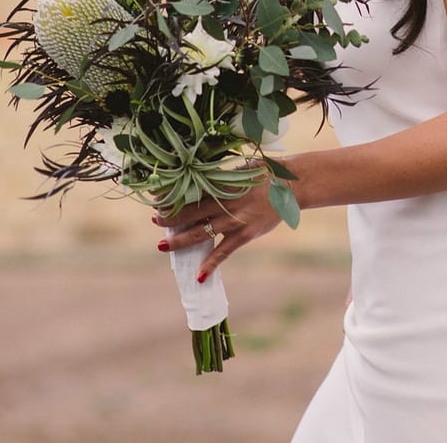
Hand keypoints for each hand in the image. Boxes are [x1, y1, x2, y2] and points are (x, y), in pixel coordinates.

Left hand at [152, 172, 283, 280]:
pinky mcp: (245, 235)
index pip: (191, 192)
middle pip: (190, 213)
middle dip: (170, 217)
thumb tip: (198, 179)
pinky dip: (211, 265)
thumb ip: (220, 178)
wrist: (291, 186)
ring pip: (200, 233)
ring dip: (180, 241)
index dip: (173, 196)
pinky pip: (224, 252)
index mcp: (222, 185)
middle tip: (155, 219)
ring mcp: (235, 221)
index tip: (157, 198)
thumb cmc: (264, 173)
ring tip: (162, 245)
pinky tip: (199, 277)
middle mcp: (225, 203)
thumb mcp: (239, 170)